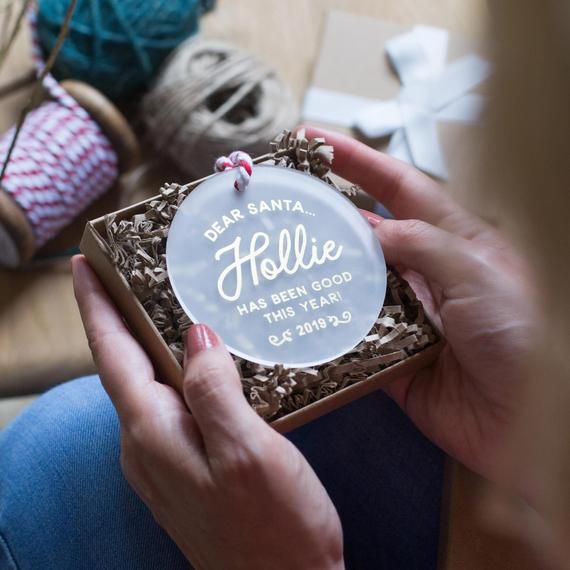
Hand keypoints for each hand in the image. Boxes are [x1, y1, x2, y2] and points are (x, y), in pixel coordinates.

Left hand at [72, 256, 343, 569]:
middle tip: (130, 270)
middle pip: (123, 365)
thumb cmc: (275, 527)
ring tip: (162, 302)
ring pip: (146, 383)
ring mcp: (162, 459)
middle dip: (119, 315)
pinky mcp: (184, 466)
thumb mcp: (249, 453)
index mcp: (154, 433)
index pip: (113, 354)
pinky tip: (197, 360)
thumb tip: (195, 335)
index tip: (81, 265)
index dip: (96, 306)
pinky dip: (173, 369)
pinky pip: (169, 403)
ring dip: (146, 340)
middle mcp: (146, 445)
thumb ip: (214, 391)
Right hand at [306, 128, 534, 482]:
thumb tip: (370, 230)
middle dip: (328, 214)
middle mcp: (424, 273)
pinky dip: (325, 327)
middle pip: (368, 234)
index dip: (359, 161)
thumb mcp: (478, 273)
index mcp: (453, 241)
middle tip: (283, 200)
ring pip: (353, 284)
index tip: (317, 140)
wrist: (528, 421)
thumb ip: (423, 244)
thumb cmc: (520, 335)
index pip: (399, 188)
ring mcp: (404, 315)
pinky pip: (350, 337)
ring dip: (320, 270)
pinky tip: (294, 314)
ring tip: (276, 254)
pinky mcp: (389, 357)